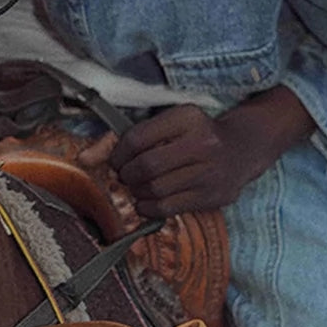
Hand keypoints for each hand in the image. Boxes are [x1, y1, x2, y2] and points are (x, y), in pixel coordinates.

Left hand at [80, 88, 314, 217]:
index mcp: (188, 118)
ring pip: (156, 190)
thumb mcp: (168, 123)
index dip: (118, 153)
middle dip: (128, 175)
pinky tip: (148, 201)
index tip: (116, 160)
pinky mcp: (213, 196)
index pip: (138, 138)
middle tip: (126, 176)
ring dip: (137, 192)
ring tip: (138, 187)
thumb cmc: (196, 134)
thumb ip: (128, 136)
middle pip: (146, 167)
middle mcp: (203, 143)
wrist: (243, 149)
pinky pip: (169, 208)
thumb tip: (83, 158)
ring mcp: (210, 172)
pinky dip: (149, 208)